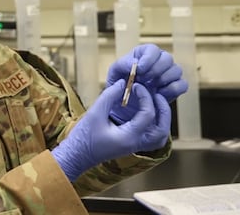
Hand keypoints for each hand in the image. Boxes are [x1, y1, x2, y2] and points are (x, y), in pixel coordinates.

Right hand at [51, 80, 170, 181]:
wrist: (76, 156)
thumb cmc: (83, 137)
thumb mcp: (95, 113)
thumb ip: (110, 96)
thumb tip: (123, 82)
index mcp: (129, 137)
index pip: (148, 115)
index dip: (145, 96)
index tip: (135, 85)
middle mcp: (136, 144)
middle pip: (162, 130)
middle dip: (163, 110)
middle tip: (156, 95)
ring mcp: (135, 147)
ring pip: (160, 137)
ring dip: (162, 120)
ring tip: (155, 103)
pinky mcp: (132, 145)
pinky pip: (152, 138)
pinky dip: (155, 125)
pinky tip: (146, 112)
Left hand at [106, 44, 187, 122]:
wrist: (123, 106)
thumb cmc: (119, 86)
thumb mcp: (114, 74)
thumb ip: (122, 65)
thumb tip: (134, 62)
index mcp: (144, 54)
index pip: (153, 49)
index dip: (148, 58)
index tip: (140, 69)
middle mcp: (158, 62)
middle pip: (167, 58)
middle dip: (156, 70)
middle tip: (144, 80)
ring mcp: (168, 74)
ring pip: (176, 70)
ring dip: (164, 79)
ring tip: (151, 87)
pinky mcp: (174, 88)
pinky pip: (182, 85)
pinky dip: (172, 89)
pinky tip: (159, 94)